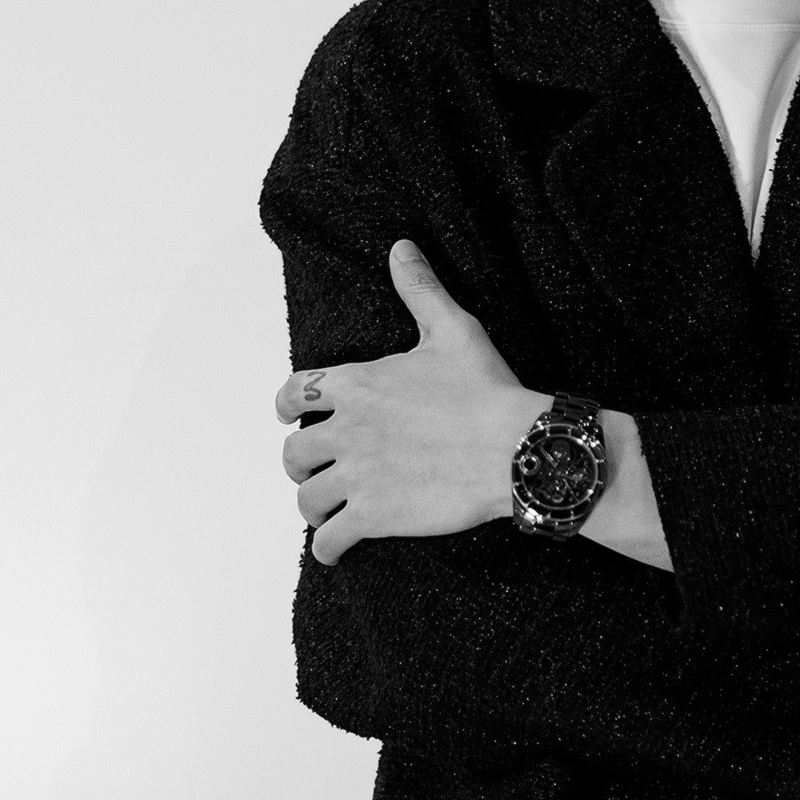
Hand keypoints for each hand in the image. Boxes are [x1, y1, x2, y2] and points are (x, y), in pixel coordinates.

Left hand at [275, 241, 548, 565]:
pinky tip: (334, 550)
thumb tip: (401, 249)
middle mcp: (347, 430)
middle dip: (300, 462)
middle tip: (314, 470)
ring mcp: (358, 475)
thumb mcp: (451, 329)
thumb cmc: (486, 389)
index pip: (295, 392)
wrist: (514, 447)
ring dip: (312, 505)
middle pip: (295, 452)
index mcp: (356, 384)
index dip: (285, 405)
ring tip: (324, 511)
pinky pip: (330, 538)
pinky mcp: (374, 515)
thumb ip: (419, 290)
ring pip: (307, 498)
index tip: (285, 414)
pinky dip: (326, 547)